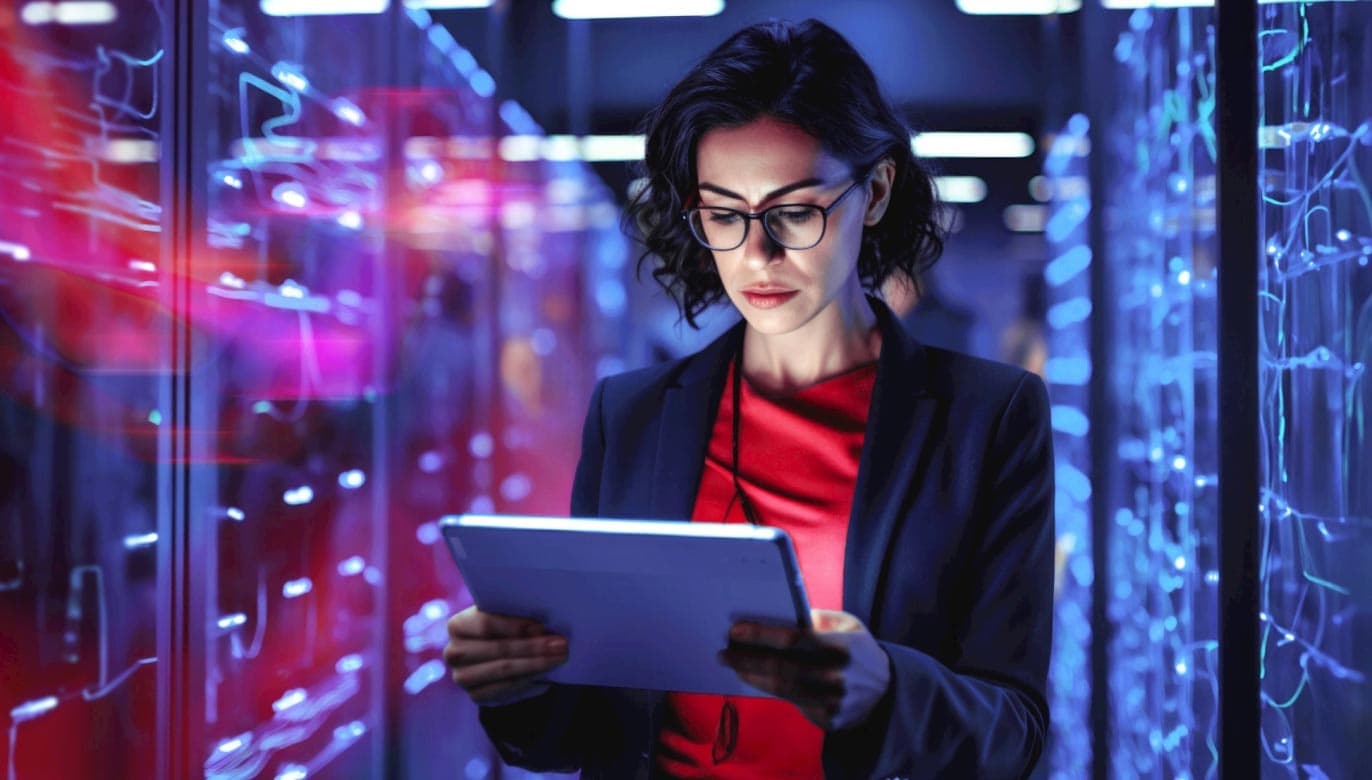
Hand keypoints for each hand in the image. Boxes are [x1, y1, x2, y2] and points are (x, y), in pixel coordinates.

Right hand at [442, 606, 567, 705]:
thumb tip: (543, 626)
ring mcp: (463, 677)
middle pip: (498, 650)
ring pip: (505, 671)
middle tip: (561, 645)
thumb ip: (516, 615)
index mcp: (458, 625)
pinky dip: (529, 682)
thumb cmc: (502, 627)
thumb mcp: (504, 616)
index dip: (515, 625)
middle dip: (534, 647)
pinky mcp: (476, 696)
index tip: (542, 626)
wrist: (491, 655)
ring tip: (560, 659)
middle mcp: (454, 653)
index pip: (486, 623)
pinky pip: (507, 690)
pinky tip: (547, 676)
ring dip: (537, 665)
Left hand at [719, 609, 890, 730]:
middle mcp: (839, 675)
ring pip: (784, 690)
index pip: (793, 638)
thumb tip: (775, 612)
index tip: (735, 629)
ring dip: (753, 677)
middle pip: (782, 667)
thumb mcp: (846, 624)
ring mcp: (835, 701)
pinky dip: (772, 691)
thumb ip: (815, 618)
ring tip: (734, 666)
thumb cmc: (856, 647)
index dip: (761, 634)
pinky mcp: (831, 720)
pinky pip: (794, 704)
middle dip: (748, 659)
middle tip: (724, 653)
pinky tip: (756, 681)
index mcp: (842, 644)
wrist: (888, 688)